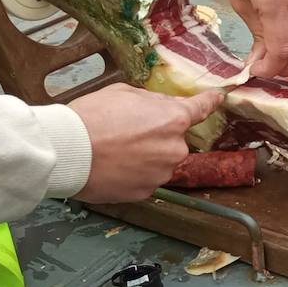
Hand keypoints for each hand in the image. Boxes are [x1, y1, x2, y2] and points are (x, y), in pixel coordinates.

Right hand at [67, 84, 223, 202]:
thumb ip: (152, 101)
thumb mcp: (124, 93)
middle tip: (127, 131)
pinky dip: (134, 174)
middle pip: (175, 140)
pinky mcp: (146, 193)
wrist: (69, 151)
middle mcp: (175, 148)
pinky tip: (114, 166)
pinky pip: (146, 179)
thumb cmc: (92, 117)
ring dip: (145, 157)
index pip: (201, 109)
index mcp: (174, 119)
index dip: (210, 102)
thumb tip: (161, 107)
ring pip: (160, 162)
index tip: (218, 98)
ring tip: (115, 150)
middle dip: (157, 136)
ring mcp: (162, 173)